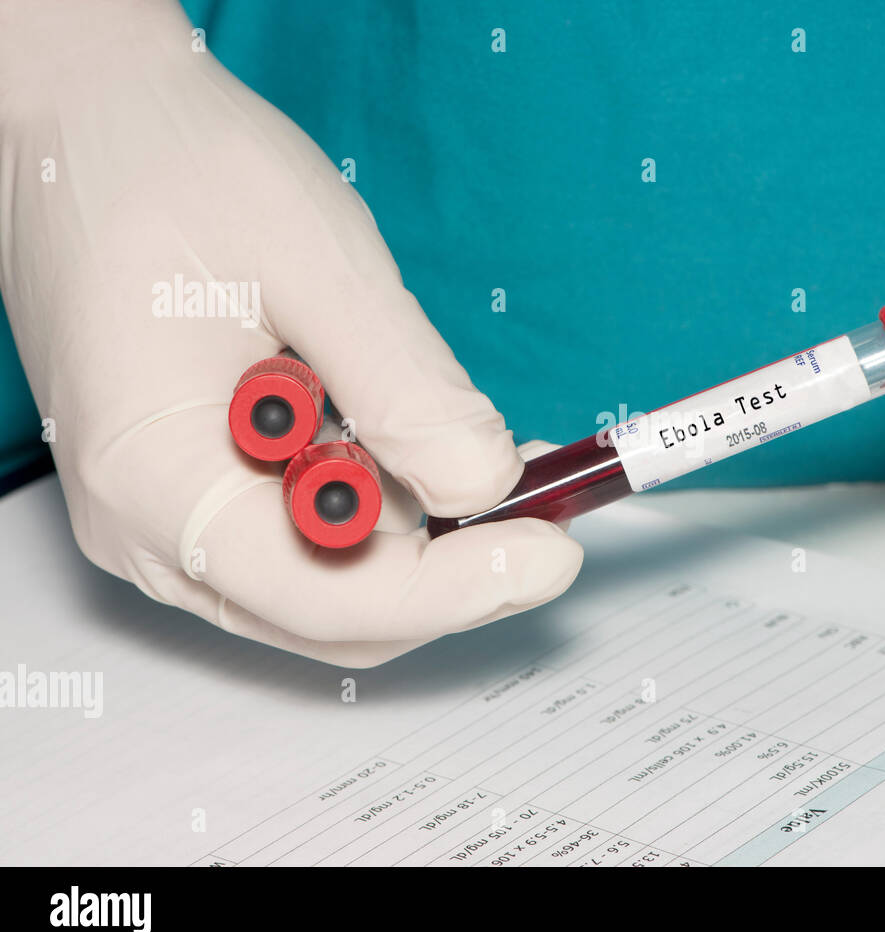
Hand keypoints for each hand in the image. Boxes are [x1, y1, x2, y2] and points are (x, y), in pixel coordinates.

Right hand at [0, 0, 582, 665]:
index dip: (454, 590)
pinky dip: (386, 509)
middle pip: (334, 612)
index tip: (548, 552)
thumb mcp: (315, 265)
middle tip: (543, 509)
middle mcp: (150, 523)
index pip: (328, 596)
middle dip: (452, 573)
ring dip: (427, 542)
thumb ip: (404, 387)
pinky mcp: (196, 487)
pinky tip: (434, 448)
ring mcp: (169, 512)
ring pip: (329, 586)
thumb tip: (485, 482)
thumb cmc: (173, 167)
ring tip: (500, 462)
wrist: (91, 121)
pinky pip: (307, 539)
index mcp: (157, 475)